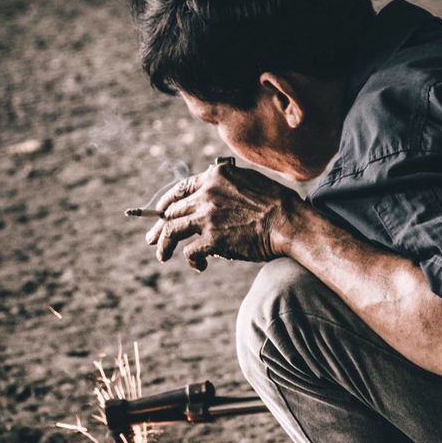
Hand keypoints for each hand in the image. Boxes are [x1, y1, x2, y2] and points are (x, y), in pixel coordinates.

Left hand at [145, 163, 300, 271]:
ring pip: (171, 230)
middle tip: (152, 239)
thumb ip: (225, 187)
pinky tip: (199, 266)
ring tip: (162, 256)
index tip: (159, 212)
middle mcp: (206, 193)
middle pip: (172, 211)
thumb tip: (210, 200)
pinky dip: (191, 261)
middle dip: (159, 227)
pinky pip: (189, 251)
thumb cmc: (276, 204)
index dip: (165, 202)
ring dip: (163, 245)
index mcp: (215, 176)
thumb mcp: (248, 181)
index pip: (180, 188)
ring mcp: (207, 216)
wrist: (289, 222)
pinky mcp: (212, 239)